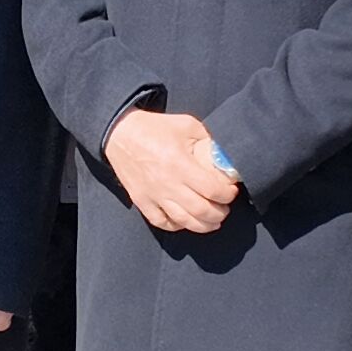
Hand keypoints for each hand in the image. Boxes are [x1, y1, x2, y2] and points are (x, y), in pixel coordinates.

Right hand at [105, 107, 239, 235]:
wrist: (120, 134)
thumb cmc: (154, 128)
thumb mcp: (186, 124)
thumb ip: (207, 139)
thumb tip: (224, 153)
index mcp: (180, 163)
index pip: (211, 190)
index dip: (227, 195)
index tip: (231, 192)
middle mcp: (167, 184)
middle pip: (201, 210)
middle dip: (219, 213)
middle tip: (225, 209)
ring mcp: (153, 195)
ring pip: (184, 221)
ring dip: (203, 225)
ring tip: (212, 221)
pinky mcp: (142, 201)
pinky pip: (162, 222)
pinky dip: (177, 226)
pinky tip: (186, 221)